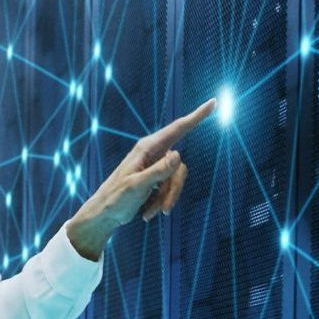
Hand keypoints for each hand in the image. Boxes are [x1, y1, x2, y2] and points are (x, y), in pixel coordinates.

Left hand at [66, 98, 215, 257]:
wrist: (104, 215)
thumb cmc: (116, 199)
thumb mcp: (137, 186)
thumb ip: (158, 171)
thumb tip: (178, 155)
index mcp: (147, 148)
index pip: (177, 129)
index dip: (197, 116)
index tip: (214, 103)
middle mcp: (153, 153)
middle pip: (179, 167)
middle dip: (174, 190)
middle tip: (166, 210)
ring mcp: (155, 166)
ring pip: (175, 180)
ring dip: (165, 199)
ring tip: (149, 214)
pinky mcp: (155, 179)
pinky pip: (169, 189)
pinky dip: (160, 202)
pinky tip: (146, 213)